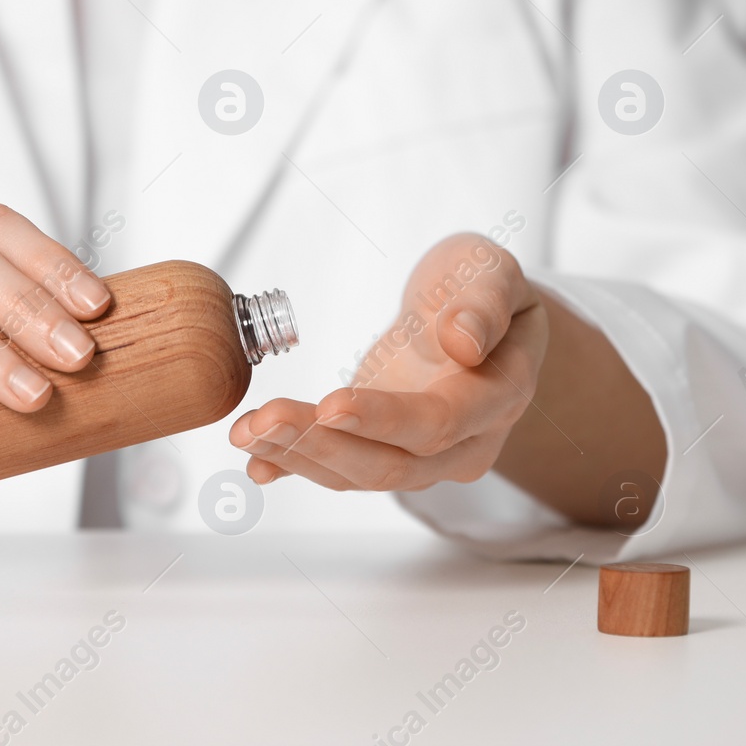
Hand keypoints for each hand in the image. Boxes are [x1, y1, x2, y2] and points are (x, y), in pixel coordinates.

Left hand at [229, 234, 547, 490]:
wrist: (472, 315)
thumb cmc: (481, 289)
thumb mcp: (493, 272)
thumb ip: (486, 303)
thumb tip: (465, 339)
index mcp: (499, 396)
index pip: (441, 423)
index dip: (385, 418)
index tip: (332, 403)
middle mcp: (465, 442)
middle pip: (394, 464)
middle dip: (324, 445)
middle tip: (265, 419)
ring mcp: (424, 455)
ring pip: (359, 473)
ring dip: (299, 455)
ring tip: (247, 431)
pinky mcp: (384, 448)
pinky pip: (340, 468)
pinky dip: (295, 467)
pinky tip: (257, 463)